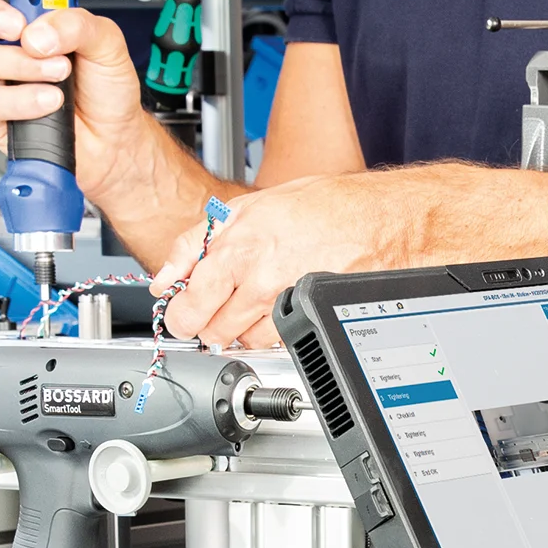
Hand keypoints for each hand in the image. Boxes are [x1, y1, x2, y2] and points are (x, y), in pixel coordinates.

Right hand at [0, 0, 146, 191]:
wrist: (114, 139)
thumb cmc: (106, 88)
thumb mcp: (107, 42)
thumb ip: (78, 24)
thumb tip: (40, 31)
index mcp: (29, 14)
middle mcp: (5, 41)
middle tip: (16, 26)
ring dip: (24, 65)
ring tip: (60, 73)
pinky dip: (24, 99)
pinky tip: (49, 99)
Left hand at [154, 174, 435, 348]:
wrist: (381, 220)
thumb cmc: (325, 205)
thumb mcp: (250, 206)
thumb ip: (197, 241)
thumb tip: (166, 276)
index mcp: (237, 242)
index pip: (187, 300)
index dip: (180, 313)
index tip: (182, 312)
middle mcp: (257, 273)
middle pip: (209, 329)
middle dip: (208, 324)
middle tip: (217, 310)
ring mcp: (282, 297)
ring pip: (240, 340)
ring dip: (241, 330)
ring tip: (257, 301)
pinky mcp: (305, 315)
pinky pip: (272, 341)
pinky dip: (270, 332)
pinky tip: (280, 306)